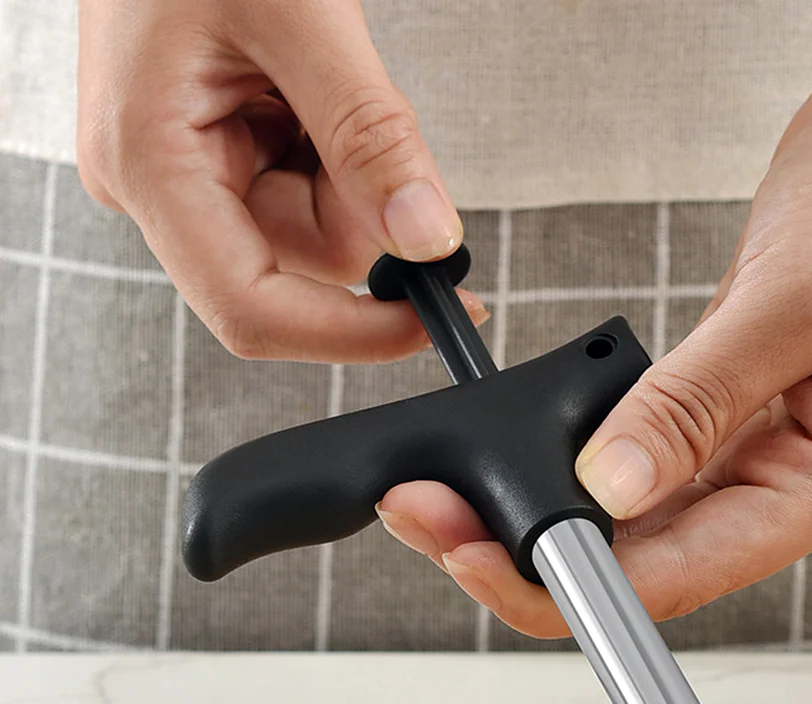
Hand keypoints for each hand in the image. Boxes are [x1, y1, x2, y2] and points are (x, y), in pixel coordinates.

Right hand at [77, 0, 486, 361]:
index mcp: (149, 164)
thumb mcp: (299, 12)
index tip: (434, 320)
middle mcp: (160, 189)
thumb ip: (368, 135)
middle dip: (359, 197)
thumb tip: (427, 239)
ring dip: (351, 167)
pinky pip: (308, 190)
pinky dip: (337, 151)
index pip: (252, 309)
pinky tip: (306, 87)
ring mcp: (188, 178)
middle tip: (355, 100)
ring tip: (316, 73)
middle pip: (303, 262)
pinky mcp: (216, 163)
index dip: (351, 334)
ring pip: (317, 229)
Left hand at [376, 6, 811, 635]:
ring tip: (459, 491)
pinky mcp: (726, 421)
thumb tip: (606, 487)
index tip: (475, 561)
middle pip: (646, 562)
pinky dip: (574, 471)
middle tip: (431, 516)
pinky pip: (640, 468)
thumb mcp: (795, 299)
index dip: (570, 586)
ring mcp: (756, 458)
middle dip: (531, 551)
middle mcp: (792, 489)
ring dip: (545, 514)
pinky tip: (522, 456)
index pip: (681, 575)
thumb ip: (695, 402)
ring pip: (633, 523)